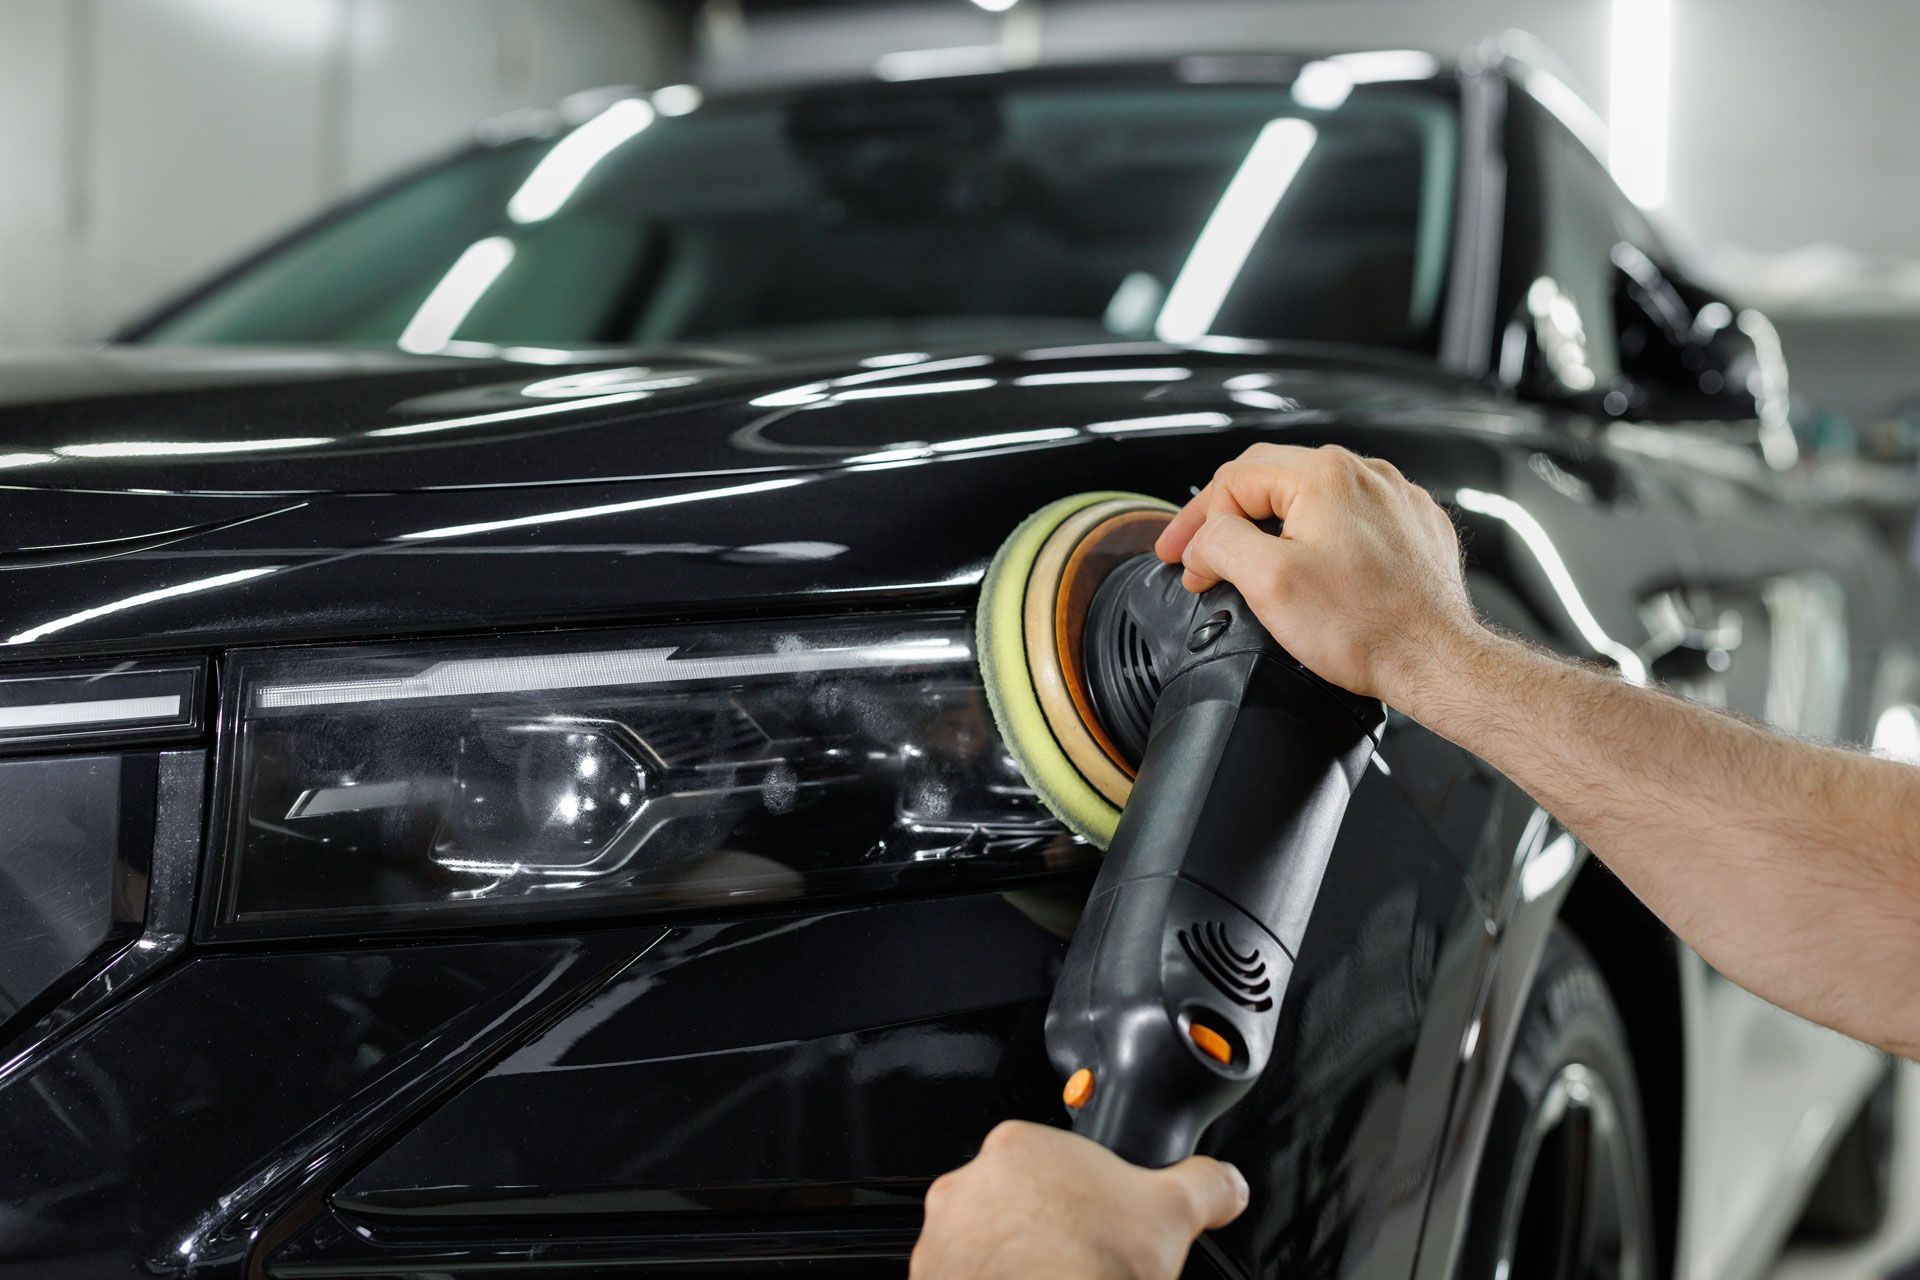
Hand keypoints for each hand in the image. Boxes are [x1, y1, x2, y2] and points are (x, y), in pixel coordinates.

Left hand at [910, 1121, 1247, 1279]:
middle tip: (1077, 1259)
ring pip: (983, 1243)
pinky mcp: (930, 1279)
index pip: (1051, 1162)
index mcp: (1019, 1147)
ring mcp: (943, 1237)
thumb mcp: (1173, 1213)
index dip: (1082, 1196)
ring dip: (1010, 1261)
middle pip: (1013, 1202)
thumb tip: (1226, 1181)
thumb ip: (1204, 1183)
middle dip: (1043, 1229)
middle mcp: (968, 1185)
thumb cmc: (1096, 1269)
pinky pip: (960, 1278)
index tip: (1096, 1223)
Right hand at [1155, 444, 1474, 704]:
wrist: (1437, 661)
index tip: (1182, 559)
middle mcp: (1365, 475)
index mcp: (1325, 474)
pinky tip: (1310, 568)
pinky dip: (1319, 537)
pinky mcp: (1412, 526)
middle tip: (1201, 556)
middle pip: (1271, 480)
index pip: (1234, 480)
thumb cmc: (1366, 628)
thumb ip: (1219, 544)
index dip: (1196, 522)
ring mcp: (1394, 499)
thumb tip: (1202, 542)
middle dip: (1227, 517)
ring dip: (1272, 526)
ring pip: (1312, 497)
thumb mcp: (1267, 583)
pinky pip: (1351, 518)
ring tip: (1250, 563)